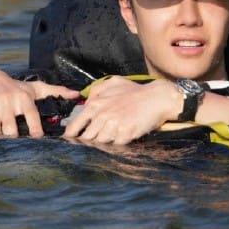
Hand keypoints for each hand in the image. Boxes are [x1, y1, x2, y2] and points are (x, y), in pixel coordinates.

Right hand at [0, 68, 79, 138]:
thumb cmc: (15, 87)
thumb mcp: (34, 88)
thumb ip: (56, 91)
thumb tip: (77, 94)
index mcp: (24, 98)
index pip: (32, 117)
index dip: (35, 131)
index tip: (36, 139)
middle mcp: (8, 101)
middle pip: (11, 131)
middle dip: (12, 139)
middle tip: (14, 142)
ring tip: (1, 139)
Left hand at [62, 76, 179, 145]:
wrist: (157, 98)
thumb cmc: (135, 91)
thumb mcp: (112, 82)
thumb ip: (95, 91)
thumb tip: (85, 103)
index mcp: (95, 104)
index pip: (75, 126)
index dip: (71, 136)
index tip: (71, 141)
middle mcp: (102, 115)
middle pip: (86, 137)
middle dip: (89, 140)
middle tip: (93, 141)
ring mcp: (113, 125)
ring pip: (99, 142)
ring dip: (103, 142)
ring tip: (108, 139)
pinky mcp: (125, 134)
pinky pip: (114, 145)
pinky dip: (116, 144)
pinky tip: (120, 140)